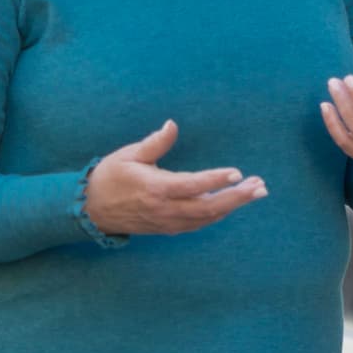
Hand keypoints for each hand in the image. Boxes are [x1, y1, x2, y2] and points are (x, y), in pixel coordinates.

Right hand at [83, 120, 267, 235]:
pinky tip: (233, 204)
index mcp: (155, 188)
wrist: (91, 210)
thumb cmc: (110, 177)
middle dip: (237, 197)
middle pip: (207, 207)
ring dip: (233, 206)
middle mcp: (164, 209)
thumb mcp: (128, 154)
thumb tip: (173, 124)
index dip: (216, 180)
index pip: (192, 185)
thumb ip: (155, 142)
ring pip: (207, 218)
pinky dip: (218, 215)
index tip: (237, 173)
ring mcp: (168, 222)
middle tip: (260, 187)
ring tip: (256, 192)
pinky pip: (199, 224)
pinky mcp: (168, 228)